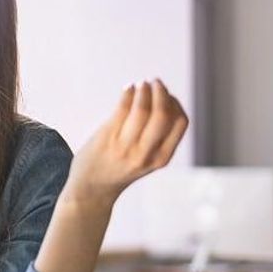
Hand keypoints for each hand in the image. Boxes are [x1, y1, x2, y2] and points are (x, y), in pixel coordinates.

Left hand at [64, 79, 188, 204]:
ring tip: (142, 84)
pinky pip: (121, 110)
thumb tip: (164, 99)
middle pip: (163, 114)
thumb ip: (158, 137)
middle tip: (156, 82)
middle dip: (161, 93)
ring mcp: (125, 147)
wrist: (92, 189)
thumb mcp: (148, 160)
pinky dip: (128, 94)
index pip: (180, 123)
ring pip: (141, 110)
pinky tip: (129, 89)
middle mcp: (145, 154)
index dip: (176, 104)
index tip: (168, 95)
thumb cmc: (120, 169)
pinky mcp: (106, 139)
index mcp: (161, 158)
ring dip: (144, 91)